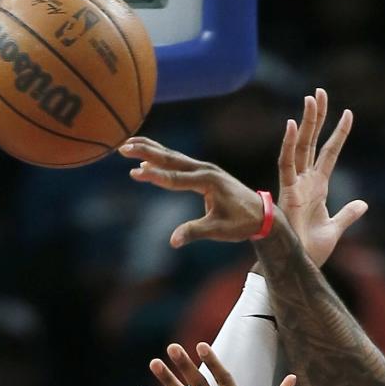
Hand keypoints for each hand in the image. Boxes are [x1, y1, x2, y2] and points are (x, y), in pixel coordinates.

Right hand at [120, 136, 265, 247]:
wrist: (261, 214)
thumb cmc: (241, 223)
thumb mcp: (219, 230)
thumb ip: (195, 232)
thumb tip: (173, 241)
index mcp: (208, 181)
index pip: (175, 178)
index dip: (154, 176)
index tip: (135, 173)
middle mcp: (205, 170)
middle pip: (171, 158)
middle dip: (146, 152)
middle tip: (124, 147)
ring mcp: (204, 169)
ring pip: (173, 156)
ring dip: (151, 150)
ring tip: (129, 144)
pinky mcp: (204, 172)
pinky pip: (179, 162)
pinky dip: (162, 158)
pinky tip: (148, 159)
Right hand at [277, 88, 367, 266]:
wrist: (300, 266)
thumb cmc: (312, 250)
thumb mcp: (336, 228)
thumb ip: (348, 214)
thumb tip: (363, 204)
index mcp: (318, 187)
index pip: (329, 153)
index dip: (339, 134)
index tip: (348, 114)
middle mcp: (305, 181)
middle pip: (312, 142)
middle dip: (317, 117)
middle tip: (320, 92)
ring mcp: (295, 184)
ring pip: (300, 146)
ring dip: (305, 122)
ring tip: (311, 98)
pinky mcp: (287, 192)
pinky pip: (285, 163)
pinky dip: (287, 144)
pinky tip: (290, 124)